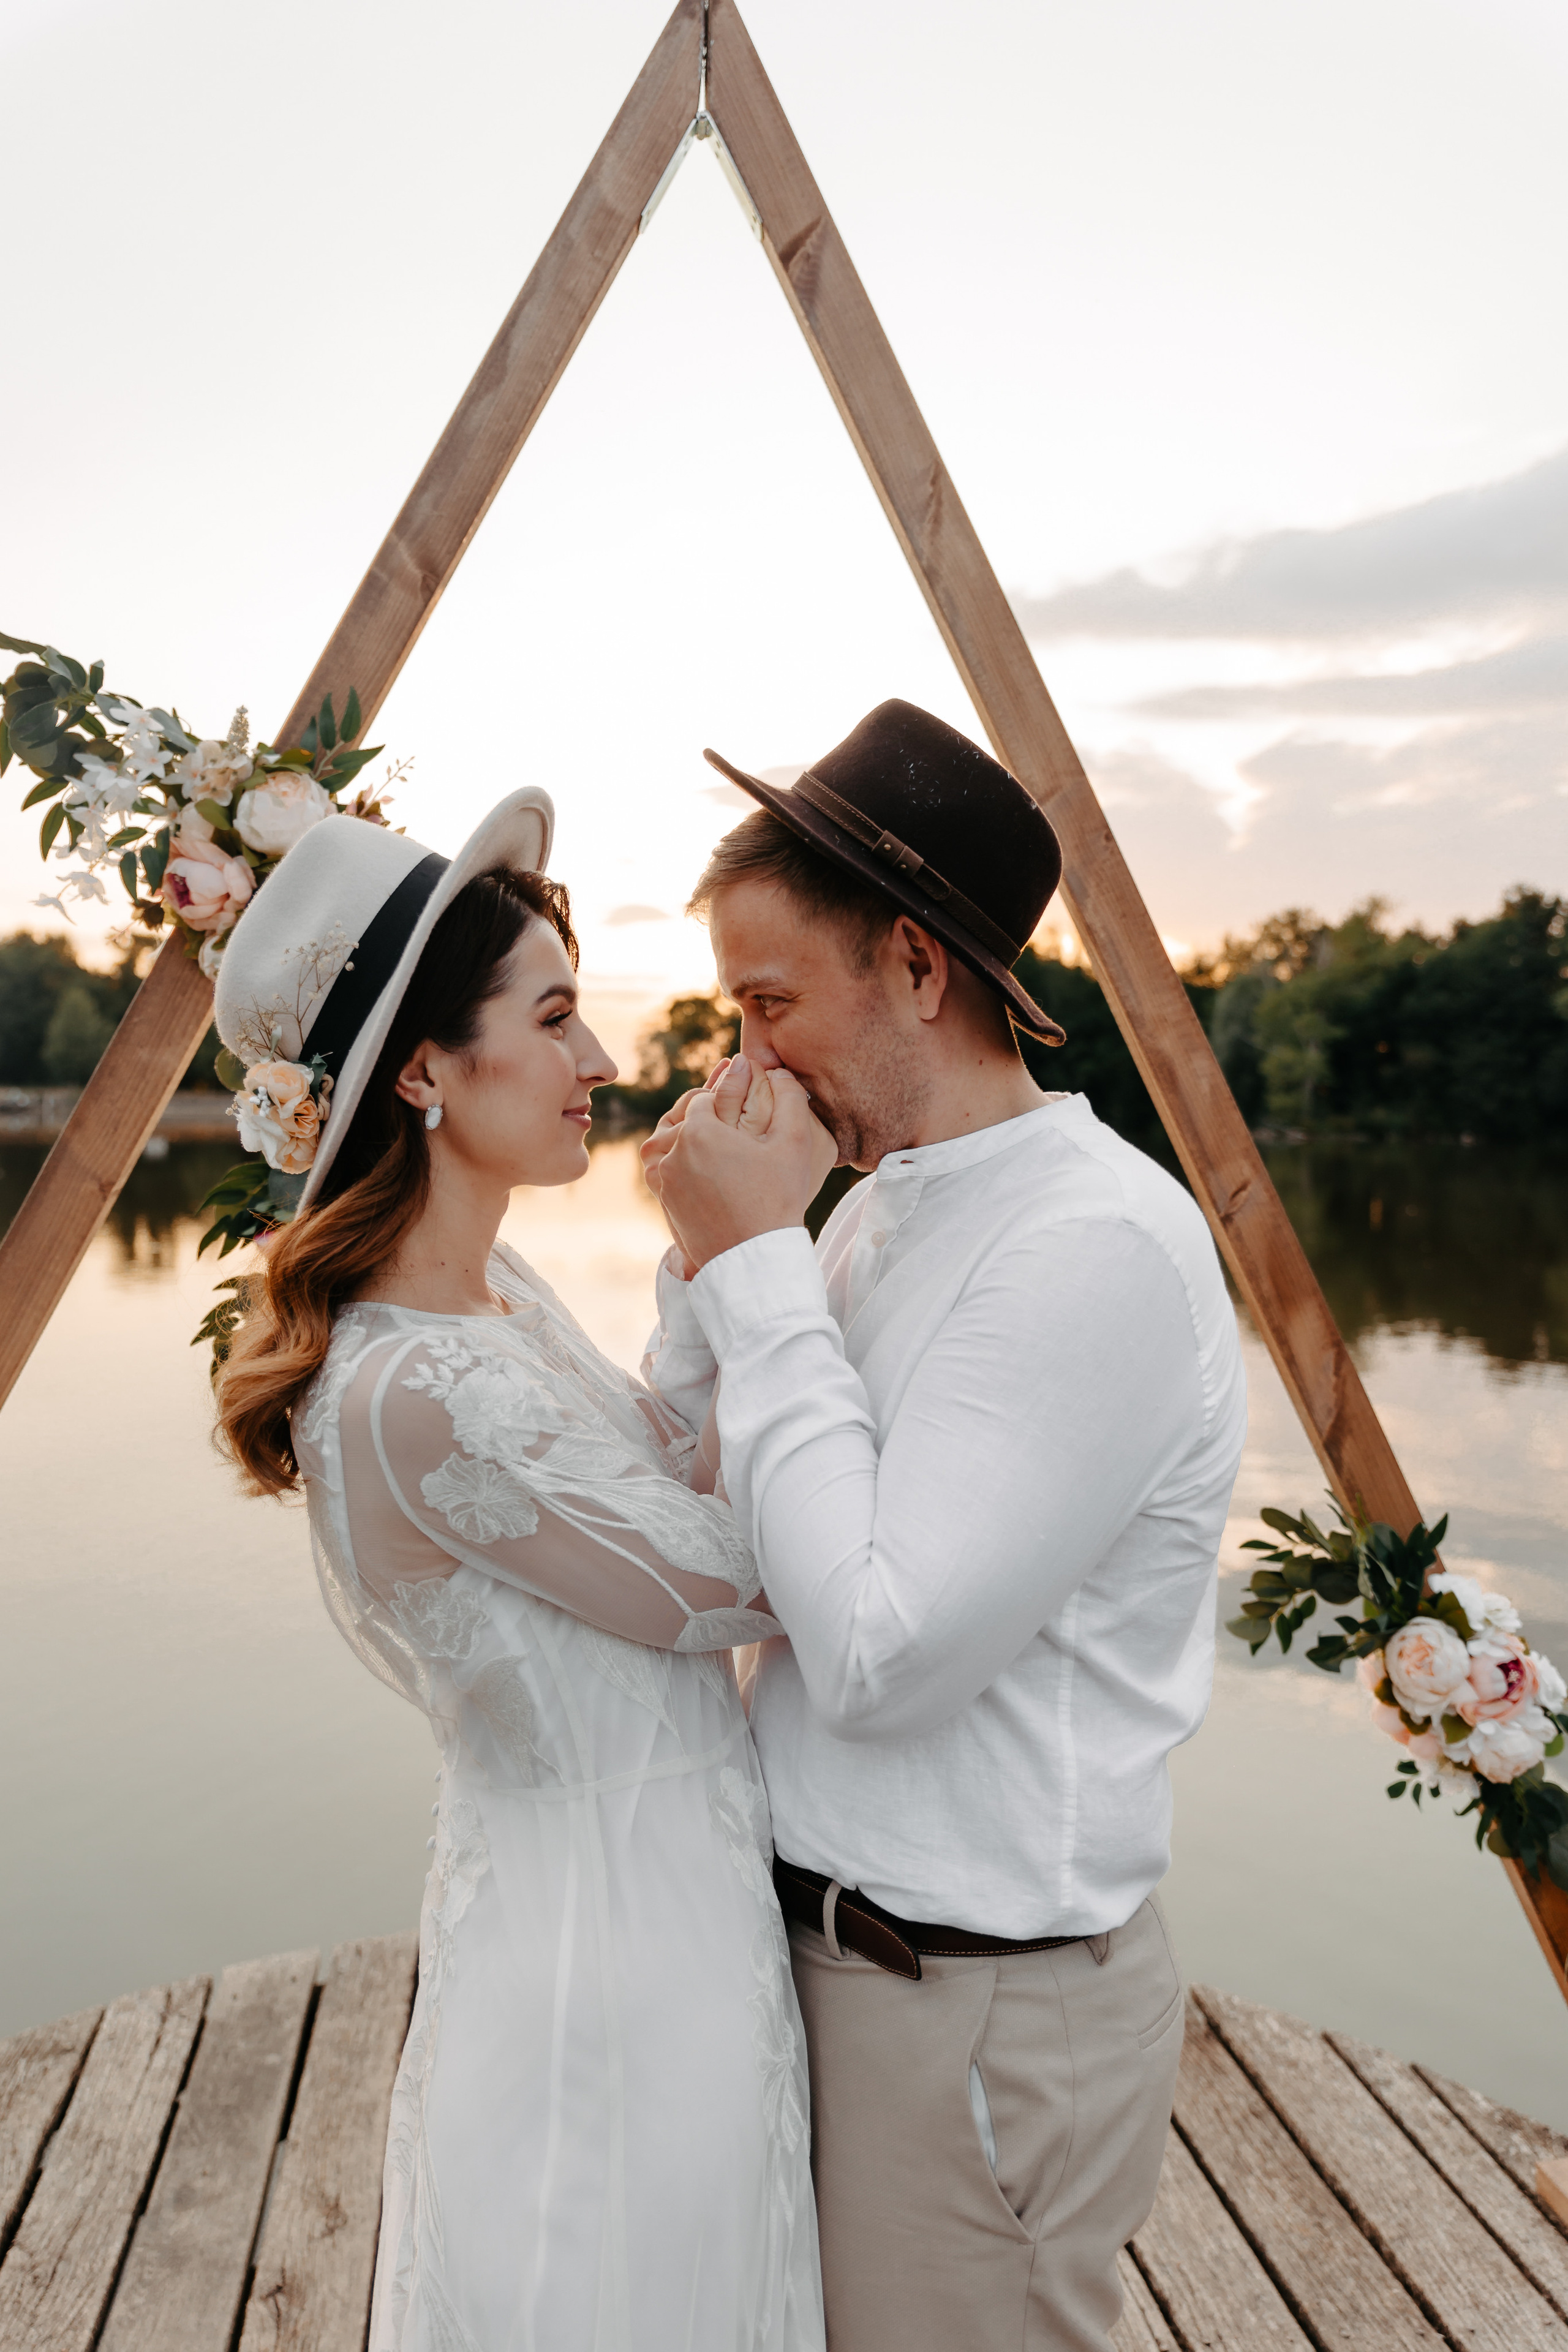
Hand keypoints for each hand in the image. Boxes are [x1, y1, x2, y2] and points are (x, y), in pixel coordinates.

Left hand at [656, 1058, 836, 1270]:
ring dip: (690, 1134)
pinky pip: (670, 1168)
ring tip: (715, 1130)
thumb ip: (790, 1096)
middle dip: (706, 1110)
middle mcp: (672, 1152)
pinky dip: (684, 1159)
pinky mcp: (663, 1201)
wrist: (753, 1259)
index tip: (740, 1087)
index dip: (726, 1090)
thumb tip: (779, 1071)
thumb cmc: (777, 1199)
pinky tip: (706, 1160)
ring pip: (674, 1142)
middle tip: (725, 1101)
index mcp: (698, 1131)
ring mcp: (663, 1180)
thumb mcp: (793, 1142)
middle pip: (686, 1117)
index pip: (708, 1096)